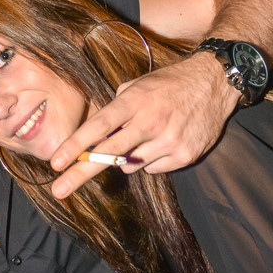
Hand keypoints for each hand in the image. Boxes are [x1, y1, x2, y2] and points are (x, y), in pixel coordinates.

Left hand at [49, 55, 238, 197]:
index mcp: (135, 100)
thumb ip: (117, 106)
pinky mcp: (184, 155)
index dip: (75, 146)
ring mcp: (168, 140)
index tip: (56, 163)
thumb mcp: (141, 84)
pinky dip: (151, 161)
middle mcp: (150, 121)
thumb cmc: (171, 84)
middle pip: (107, 155)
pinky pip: (152, 170)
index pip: (98, 127)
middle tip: (58, 190)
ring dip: (128, 158)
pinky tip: (163, 141)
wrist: (217, 82)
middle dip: (79, 174)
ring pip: (130, 165)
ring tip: (145, 137)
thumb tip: (95, 132)